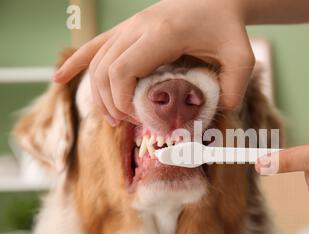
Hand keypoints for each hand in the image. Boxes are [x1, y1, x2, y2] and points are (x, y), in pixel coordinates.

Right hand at [54, 0, 253, 125]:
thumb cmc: (229, 28)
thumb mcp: (241, 58)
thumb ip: (233, 89)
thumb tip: (216, 115)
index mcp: (163, 34)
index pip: (123, 71)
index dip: (122, 101)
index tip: (137, 120)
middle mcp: (139, 27)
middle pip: (106, 70)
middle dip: (111, 103)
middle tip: (128, 124)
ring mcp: (130, 26)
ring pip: (98, 61)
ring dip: (99, 92)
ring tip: (113, 118)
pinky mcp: (128, 29)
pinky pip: (95, 45)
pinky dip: (77, 63)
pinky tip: (59, 78)